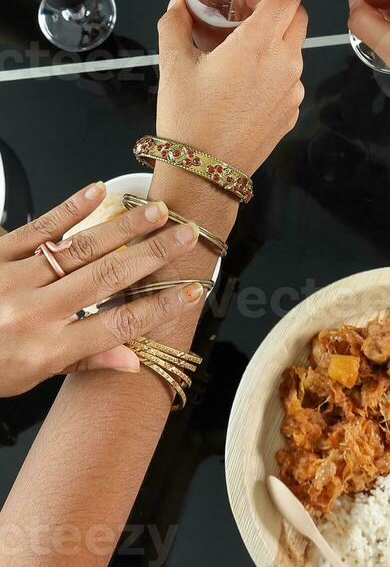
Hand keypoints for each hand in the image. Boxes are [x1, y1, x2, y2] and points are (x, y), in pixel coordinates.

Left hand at [0, 182, 204, 395]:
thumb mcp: (28, 378)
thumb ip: (82, 362)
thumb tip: (132, 359)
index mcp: (47, 350)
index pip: (118, 325)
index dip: (160, 306)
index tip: (192, 289)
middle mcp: (35, 313)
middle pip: (108, 278)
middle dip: (154, 255)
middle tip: (186, 235)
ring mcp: (15, 279)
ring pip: (80, 249)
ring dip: (123, 227)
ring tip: (157, 212)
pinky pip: (39, 228)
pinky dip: (71, 209)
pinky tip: (98, 190)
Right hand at [156, 0, 307, 175]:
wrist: (204, 174)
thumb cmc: (189, 119)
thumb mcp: (173, 66)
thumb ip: (175, 25)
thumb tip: (176, 5)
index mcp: (259, 43)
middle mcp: (285, 63)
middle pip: (298, 18)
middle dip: (280, 7)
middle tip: (252, 9)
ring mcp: (293, 90)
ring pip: (295, 50)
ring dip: (277, 41)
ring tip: (243, 49)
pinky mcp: (292, 112)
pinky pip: (290, 80)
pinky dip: (275, 72)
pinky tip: (246, 83)